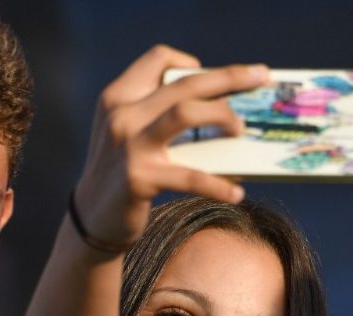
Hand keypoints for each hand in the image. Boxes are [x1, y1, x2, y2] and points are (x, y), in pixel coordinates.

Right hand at [71, 45, 268, 251]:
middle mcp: (122, 115)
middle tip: (261, 76)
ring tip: (241, 130)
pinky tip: (236, 194)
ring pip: (186, 113)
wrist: (91, 219)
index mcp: (118, 97)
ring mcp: (130, 146)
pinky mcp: (139, 179)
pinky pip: (190, 177)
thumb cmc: (122, 173)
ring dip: (223, 116)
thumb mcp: (128, 134)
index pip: (158, 59)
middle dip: (229, 77)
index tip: (216, 78)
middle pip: (185, 83)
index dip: (190, 63)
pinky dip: (218, 186)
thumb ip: (158, 114)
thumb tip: (220, 108)